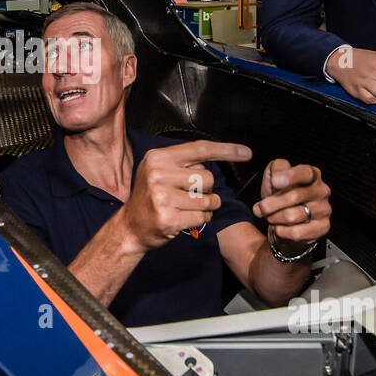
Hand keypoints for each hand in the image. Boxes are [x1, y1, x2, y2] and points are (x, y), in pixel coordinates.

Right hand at [117, 140, 250, 251]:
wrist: (130, 227)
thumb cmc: (150, 197)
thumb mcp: (159, 170)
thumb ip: (184, 162)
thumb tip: (219, 154)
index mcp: (158, 157)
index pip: (199, 149)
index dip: (226, 150)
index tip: (246, 153)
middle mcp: (158, 174)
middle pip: (207, 177)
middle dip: (206, 189)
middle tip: (189, 194)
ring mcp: (161, 197)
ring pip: (208, 199)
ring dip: (207, 206)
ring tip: (189, 207)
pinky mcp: (168, 218)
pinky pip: (203, 216)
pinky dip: (201, 219)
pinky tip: (186, 219)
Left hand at [252, 158, 330, 255]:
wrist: (285, 219)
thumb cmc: (281, 193)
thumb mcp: (275, 175)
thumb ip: (276, 168)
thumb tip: (278, 175)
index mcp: (312, 174)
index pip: (304, 173)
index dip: (289, 177)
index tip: (274, 182)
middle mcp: (321, 191)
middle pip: (295, 196)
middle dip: (271, 204)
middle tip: (259, 208)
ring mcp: (324, 209)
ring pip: (293, 216)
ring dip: (274, 218)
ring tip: (270, 217)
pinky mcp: (322, 227)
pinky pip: (297, 232)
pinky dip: (282, 231)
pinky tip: (279, 227)